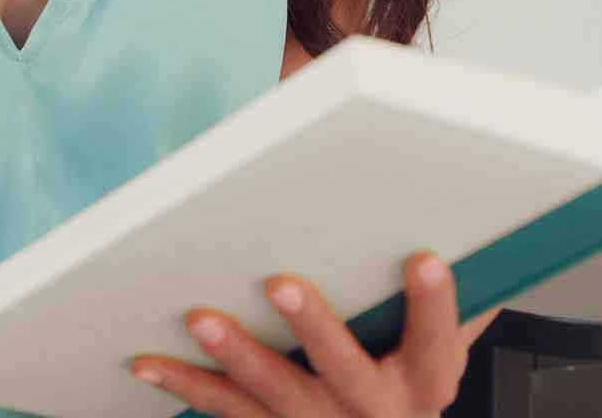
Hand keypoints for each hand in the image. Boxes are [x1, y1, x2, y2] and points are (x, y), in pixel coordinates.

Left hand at [129, 251, 501, 416]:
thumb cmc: (406, 371)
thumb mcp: (436, 337)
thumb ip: (445, 282)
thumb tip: (452, 204)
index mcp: (424, 379)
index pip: (437, 340)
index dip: (435, 304)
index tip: (426, 258)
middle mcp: (374, 410)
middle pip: (344, 369)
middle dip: (313, 326)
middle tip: (281, 283)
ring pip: (274, 395)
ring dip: (234, 356)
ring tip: (202, 317)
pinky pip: (226, 411)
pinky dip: (185, 385)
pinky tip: (149, 363)